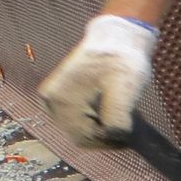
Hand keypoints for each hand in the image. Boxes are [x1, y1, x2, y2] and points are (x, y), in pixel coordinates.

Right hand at [37, 14, 157, 143]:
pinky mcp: (60, 95)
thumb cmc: (120, 61)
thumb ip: (117, 119)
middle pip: (80, 136)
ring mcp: (53, 99)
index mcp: (60, 101)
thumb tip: (114, 137)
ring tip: (119, 114)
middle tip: (126, 125)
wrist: (116, 37)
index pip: (85, 138)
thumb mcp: (124, 91)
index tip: (129, 136)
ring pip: (80, 129)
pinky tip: (109, 110)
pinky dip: (94, 120)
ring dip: (101, 128)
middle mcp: (50, 102)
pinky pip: (77, 119)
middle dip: (105, 135)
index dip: (109, 142)